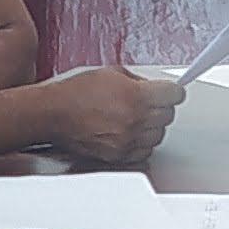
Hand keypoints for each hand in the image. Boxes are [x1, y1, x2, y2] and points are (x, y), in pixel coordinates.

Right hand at [47, 67, 183, 165]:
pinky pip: (143, 153)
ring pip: (158, 136)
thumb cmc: (75, 93)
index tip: (169, 92)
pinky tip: (127, 133)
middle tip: (145, 104)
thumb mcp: (110, 72)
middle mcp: (135, 120)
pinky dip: (139, 145)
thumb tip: (153, 87)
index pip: (175, 95)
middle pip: (168, 116)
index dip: (171, 92)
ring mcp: (128, 141)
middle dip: (159, 108)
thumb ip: (138, 80)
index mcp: (136, 96)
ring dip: (150, 128)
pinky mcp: (119, 156)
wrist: (53, 114)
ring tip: (132, 119)